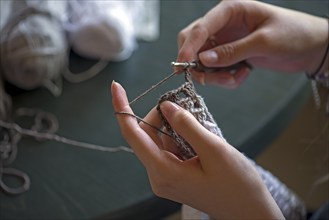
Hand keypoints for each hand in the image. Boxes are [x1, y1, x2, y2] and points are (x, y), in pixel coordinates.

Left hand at [111, 81, 283, 218]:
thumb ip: (187, 126)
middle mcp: (159, 176)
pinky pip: (169, 148)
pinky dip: (179, 135)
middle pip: (146, 135)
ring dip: (172, 125)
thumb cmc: (237, 186)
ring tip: (197, 125)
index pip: (133, 134)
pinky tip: (197, 136)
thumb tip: (166, 106)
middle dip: (160, 115)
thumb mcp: (215, 151)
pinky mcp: (174, 175)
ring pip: (159, 140)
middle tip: (182, 106)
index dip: (122, 109)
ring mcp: (166, 177)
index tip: (116, 87)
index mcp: (163, 171)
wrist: (248, 213)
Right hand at [177, 0, 327, 86]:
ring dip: (215, 76)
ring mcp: (225, 42)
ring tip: (238, 76)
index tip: (182, 64)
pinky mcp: (229, 57)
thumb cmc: (294, 33)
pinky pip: (215, 72)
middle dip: (199, 64)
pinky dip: (225, 79)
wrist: (311, 47)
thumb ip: (233, 51)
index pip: (201, 27)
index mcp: (230, 11)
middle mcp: (223, 26)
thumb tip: (204, 60)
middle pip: (194, 44)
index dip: (189, 46)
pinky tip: (243, 74)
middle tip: (212, 77)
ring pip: (202, 62)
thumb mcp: (264, 41)